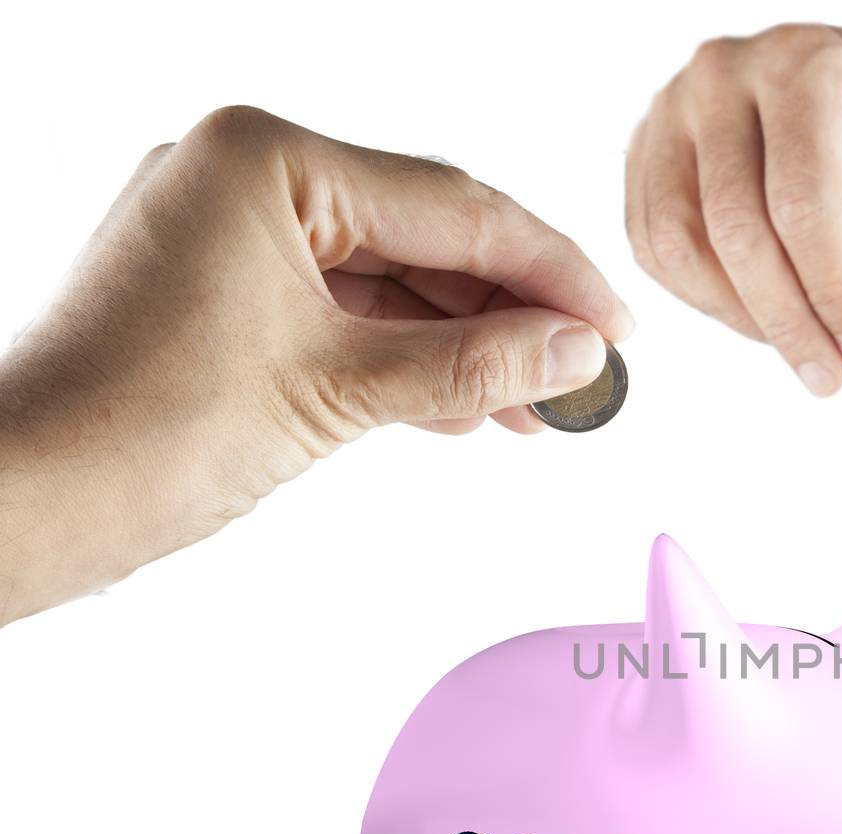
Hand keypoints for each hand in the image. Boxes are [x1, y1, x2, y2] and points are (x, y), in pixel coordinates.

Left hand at [0, 106, 631, 625]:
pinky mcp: (224, 292)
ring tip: (538, 409)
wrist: (27, 502)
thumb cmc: (144, 431)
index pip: (454, 206)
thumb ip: (473, 363)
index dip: (551, 272)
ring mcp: (231, 233)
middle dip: (513, 314)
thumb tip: (579, 351)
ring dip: (467, 346)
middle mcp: (247, 174)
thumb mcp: (340, 391)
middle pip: (427, 237)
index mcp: (268, 159)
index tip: (619, 326)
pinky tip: (465, 410)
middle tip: (590, 374)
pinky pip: (345, 312)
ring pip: (391, 282)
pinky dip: (407, 360)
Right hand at [626, 23, 841, 395]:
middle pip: (738, 230)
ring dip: (743, 318)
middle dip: (788, 320)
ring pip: (684, 246)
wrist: (806, 71)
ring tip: (794, 345)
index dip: (830, 288)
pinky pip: (656, 249)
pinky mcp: (641, 154)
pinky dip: (706, 300)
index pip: (802, 201)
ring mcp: (668, 114)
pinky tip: (752, 313)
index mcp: (801, 69)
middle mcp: (721, 79)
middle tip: (827, 372)